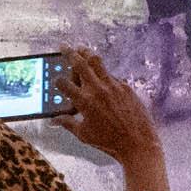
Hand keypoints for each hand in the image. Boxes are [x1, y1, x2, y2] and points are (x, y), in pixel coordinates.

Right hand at [52, 50, 163, 172]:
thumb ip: (67, 123)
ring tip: (81, 48)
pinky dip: (104, 74)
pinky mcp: (125, 87)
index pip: (64, 84)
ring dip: (87, 53)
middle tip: (64, 46)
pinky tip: (102, 78)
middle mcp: (97, 89)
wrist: (137, 143)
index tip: (57, 80)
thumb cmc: (109, 142)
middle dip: (69, 53)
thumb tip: (53, 120)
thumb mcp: (84, 134)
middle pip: (80, 64)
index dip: (58, 81)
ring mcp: (113, 86)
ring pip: (97, 62)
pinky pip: (111, 76)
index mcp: (84, 101)